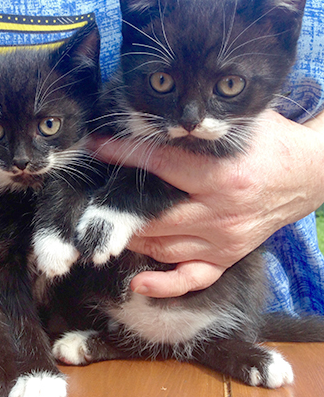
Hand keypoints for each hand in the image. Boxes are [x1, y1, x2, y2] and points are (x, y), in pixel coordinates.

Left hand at [91, 110, 323, 297]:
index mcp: (222, 177)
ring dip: (134, 238)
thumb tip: (158, 112)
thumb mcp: (242, 123)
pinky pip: (193, 279)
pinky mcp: (229, 257)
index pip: (161, 163)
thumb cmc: (271, 143)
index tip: (97, 146)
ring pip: (166, 247)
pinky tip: (138, 282)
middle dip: (120, 209)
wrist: (311, 174)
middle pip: (156, 218)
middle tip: (96, 198)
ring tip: (110, 225)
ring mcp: (225, 241)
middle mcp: (222, 214)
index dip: (124, 154)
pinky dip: (165, 284)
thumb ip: (203, 122)